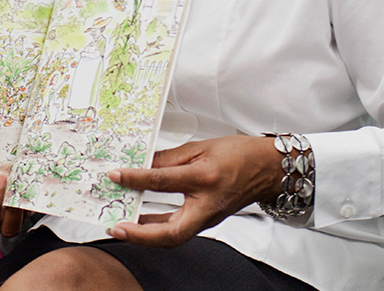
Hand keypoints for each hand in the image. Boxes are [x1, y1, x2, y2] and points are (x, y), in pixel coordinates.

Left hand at [106, 135, 283, 247]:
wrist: (267, 169)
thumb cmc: (240, 155)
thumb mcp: (200, 147)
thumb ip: (168, 158)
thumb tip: (142, 163)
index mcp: (204, 178)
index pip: (162, 181)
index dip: (136, 179)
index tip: (116, 175)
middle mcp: (206, 204)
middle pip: (170, 232)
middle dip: (140, 235)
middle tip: (116, 227)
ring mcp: (207, 217)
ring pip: (173, 237)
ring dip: (145, 235)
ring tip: (121, 226)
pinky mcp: (206, 221)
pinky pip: (178, 230)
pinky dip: (157, 229)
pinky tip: (141, 221)